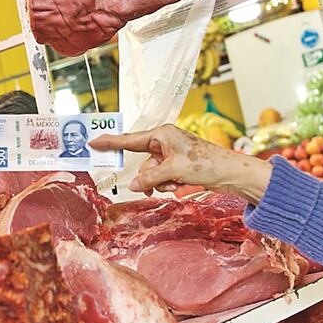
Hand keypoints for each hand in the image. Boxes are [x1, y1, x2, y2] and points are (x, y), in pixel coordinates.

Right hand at [89, 124, 272, 202]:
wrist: (230, 173)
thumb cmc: (205, 164)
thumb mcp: (173, 171)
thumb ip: (150, 177)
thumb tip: (133, 185)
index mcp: (162, 134)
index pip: (130, 139)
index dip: (110, 142)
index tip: (92, 142)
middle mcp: (165, 141)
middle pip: (143, 162)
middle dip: (147, 176)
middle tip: (149, 188)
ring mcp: (172, 153)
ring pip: (152, 172)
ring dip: (159, 182)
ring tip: (174, 185)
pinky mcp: (178, 165)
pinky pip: (162, 176)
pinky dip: (166, 183)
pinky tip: (178, 185)